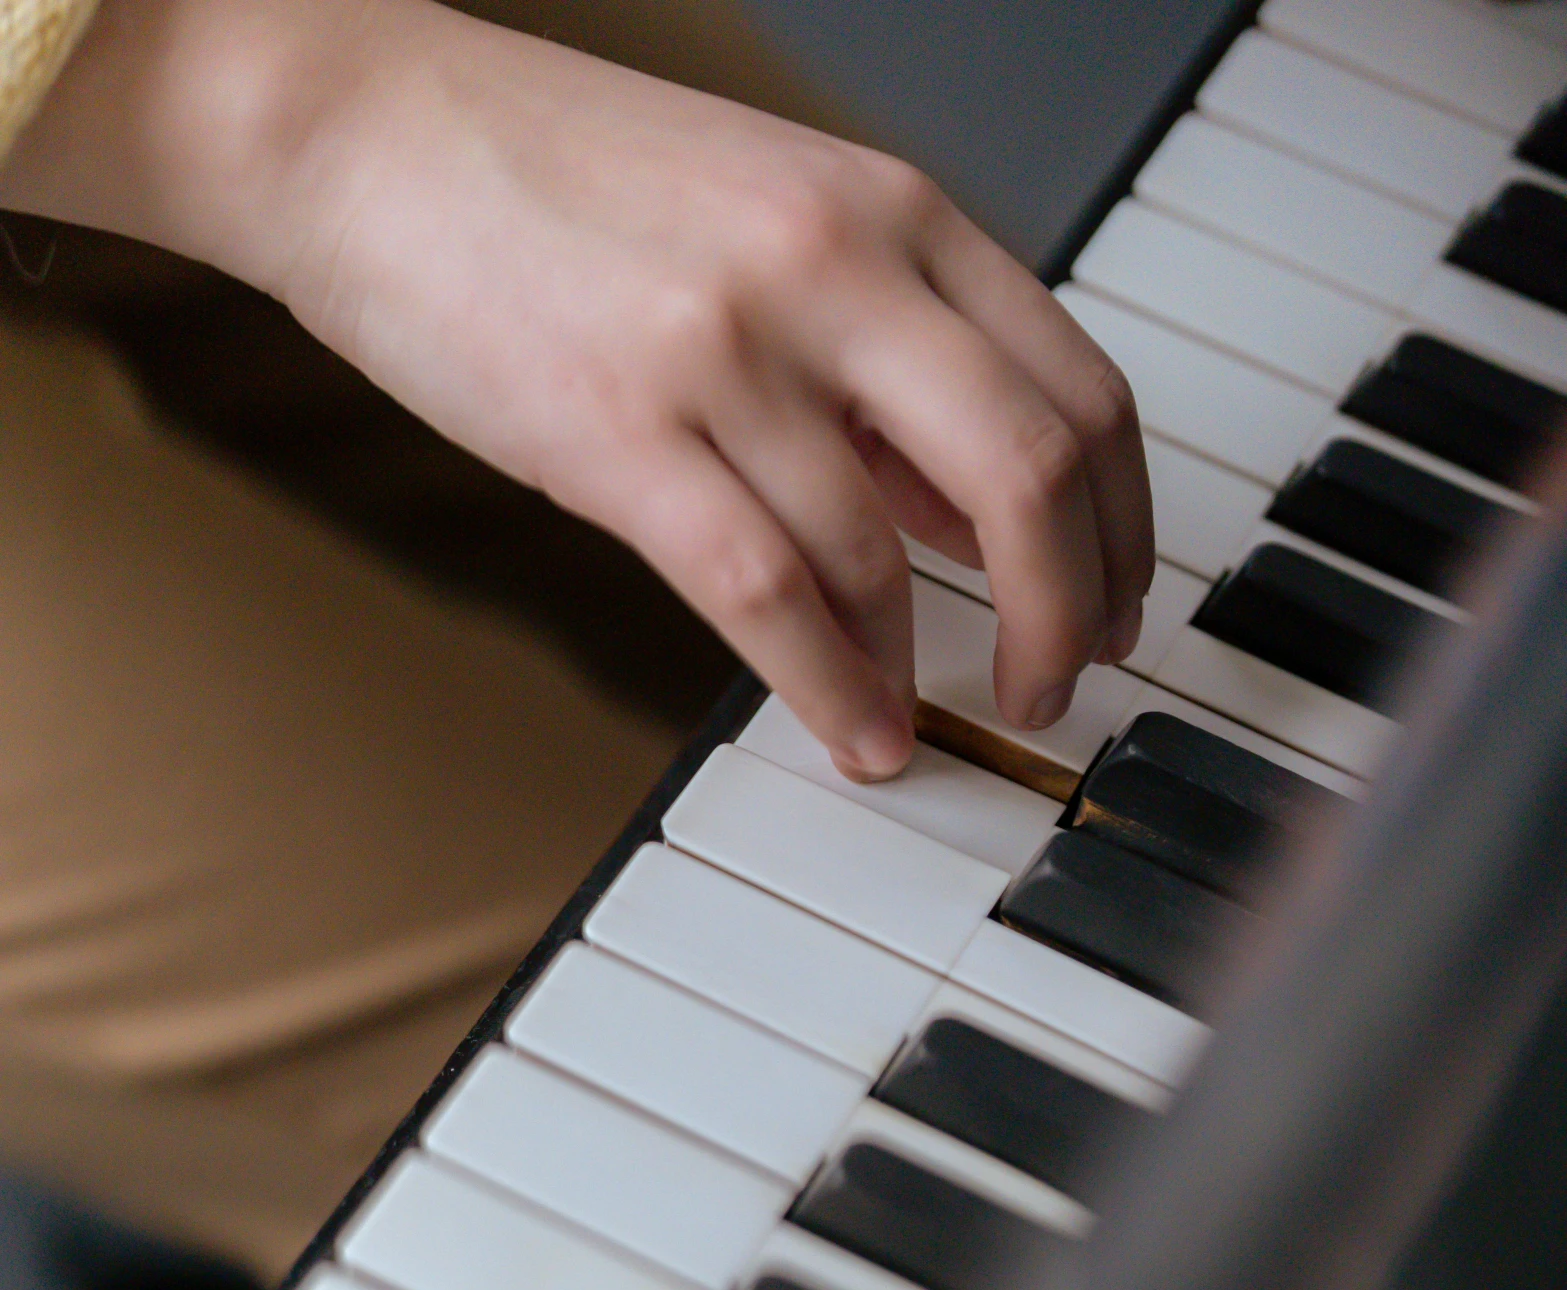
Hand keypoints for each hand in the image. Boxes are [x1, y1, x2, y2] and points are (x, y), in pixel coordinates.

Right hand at [2, 0, 1154, 779]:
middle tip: (1058, 686)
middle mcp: (833, 269)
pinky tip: (852, 733)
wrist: (365, 131)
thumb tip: (970, 508)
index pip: (1078, 388)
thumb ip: (887, 358)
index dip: (1122, 526)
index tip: (1117, 605)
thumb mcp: (771, 228)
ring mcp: (728, 349)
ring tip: (923, 721)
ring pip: (889, 553)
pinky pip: (768, 594)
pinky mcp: (622, 432)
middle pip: (1030, 471)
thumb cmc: (560, 186)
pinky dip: (830, 686)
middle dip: (1071, 611)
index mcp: (890, 212)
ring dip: (929, 669)